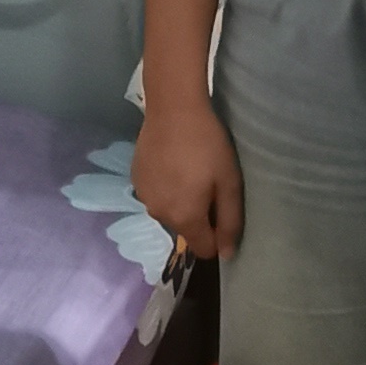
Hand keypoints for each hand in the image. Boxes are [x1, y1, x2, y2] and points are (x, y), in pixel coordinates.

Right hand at [132, 103, 243, 261]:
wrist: (173, 109)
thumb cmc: (208, 145)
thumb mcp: (229, 183)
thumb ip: (230, 222)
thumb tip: (226, 255)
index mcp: (185, 218)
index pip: (203, 250)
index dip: (217, 237)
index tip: (223, 211)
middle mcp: (159, 214)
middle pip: (186, 229)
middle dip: (199, 215)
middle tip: (209, 184)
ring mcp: (143, 196)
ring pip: (170, 212)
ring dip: (181, 200)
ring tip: (190, 171)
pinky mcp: (135, 179)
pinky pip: (156, 195)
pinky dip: (166, 186)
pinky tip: (173, 162)